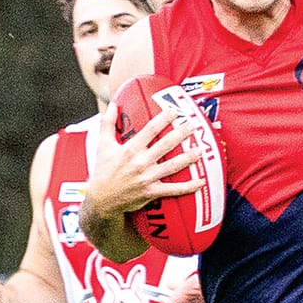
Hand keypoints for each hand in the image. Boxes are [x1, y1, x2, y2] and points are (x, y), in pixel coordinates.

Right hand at [85, 108, 199, 219]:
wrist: (102, 198)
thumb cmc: (103, 170)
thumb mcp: (103, 144)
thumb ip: (107, 123)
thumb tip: (112, 105)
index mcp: (130, 149)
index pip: (149, 130)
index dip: (163, 119)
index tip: (174, 111)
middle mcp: (140, 162)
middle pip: (165, 145)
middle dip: (181, 134)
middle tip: (193, 125)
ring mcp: (147, 178)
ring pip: (172, 166)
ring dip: (188, 158)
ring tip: (200, 150)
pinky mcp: (152, 192)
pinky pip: (173, 189)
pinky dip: (188, 187)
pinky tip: (201, 182)